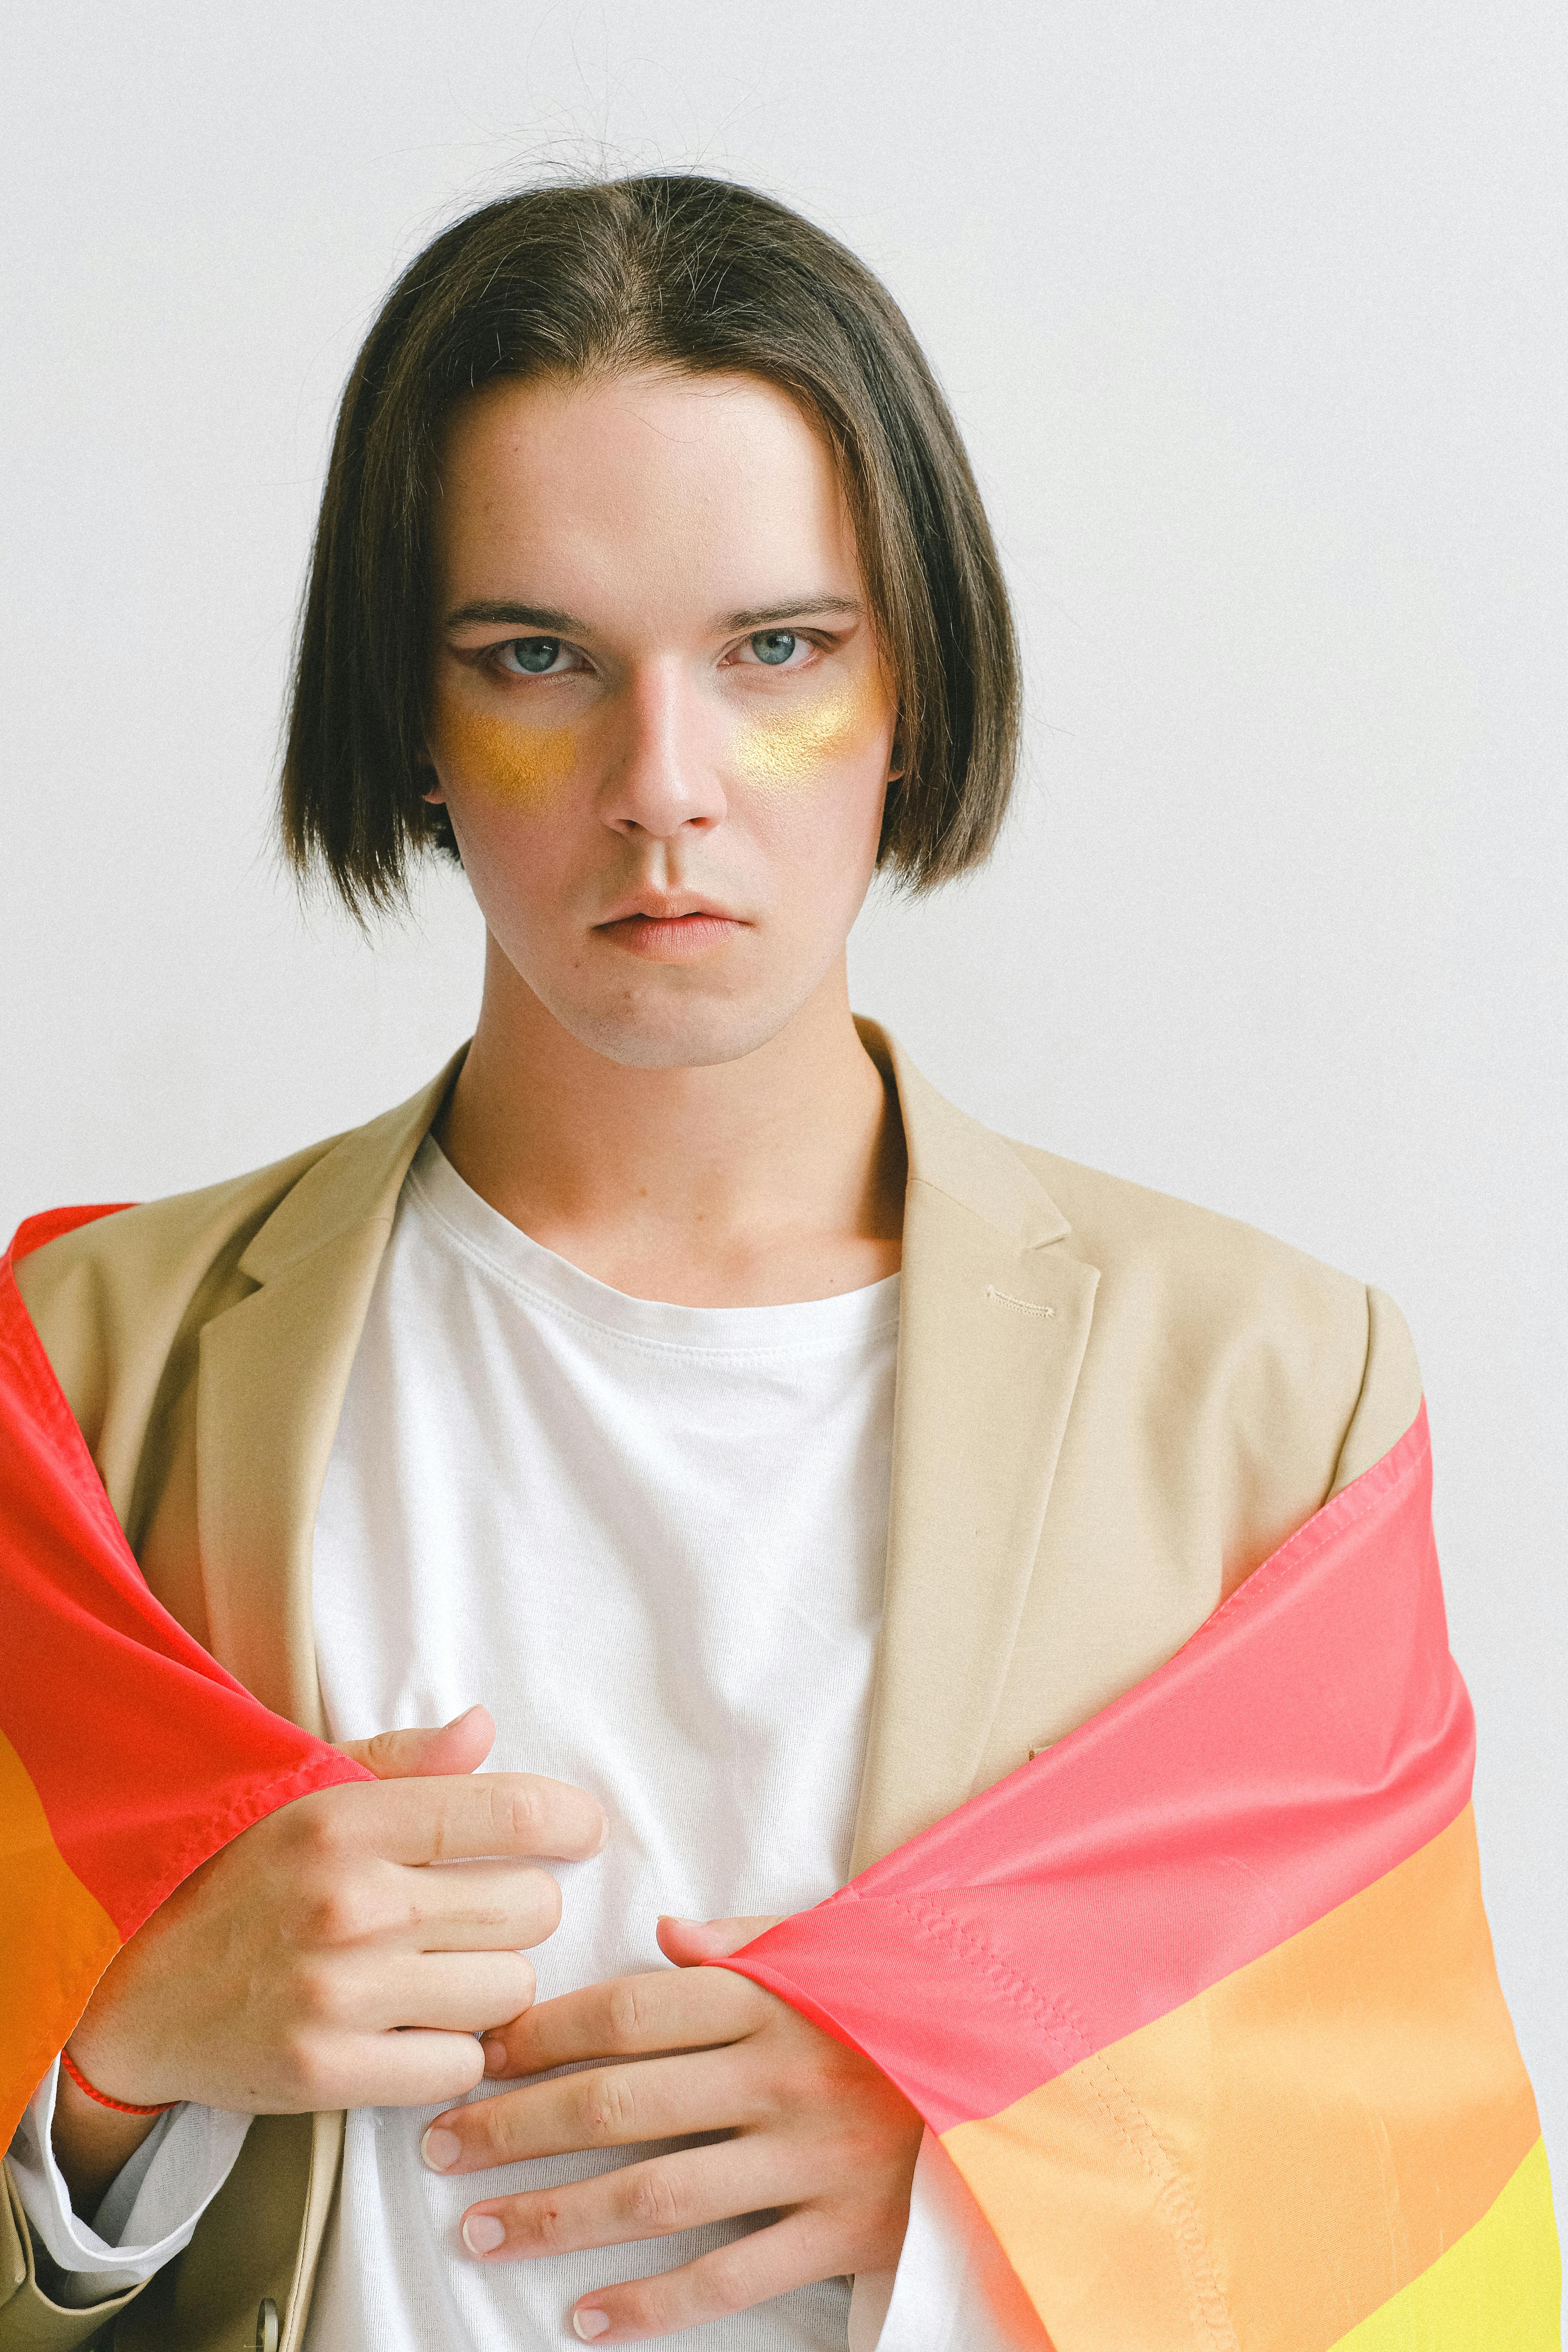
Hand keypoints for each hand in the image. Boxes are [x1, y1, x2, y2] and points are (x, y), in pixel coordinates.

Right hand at [53, 1707, 603, 2209]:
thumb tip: (485, 1727)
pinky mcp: (326, 2072)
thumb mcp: (306, 1794)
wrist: (130, 1985)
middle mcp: (351, 1904)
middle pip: (531, 1908)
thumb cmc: (236, 1875)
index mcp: (348, 1822)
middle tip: (480, 1913)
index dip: (570, 1821)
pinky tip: (415, 2026)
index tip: (581, 1832)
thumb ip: (405, 1762)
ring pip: (508, 1990)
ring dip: (493, 1984)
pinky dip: (452, 2051)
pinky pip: (460, 2065)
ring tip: (441, 1971)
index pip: (509, 1813)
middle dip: (523, 1909)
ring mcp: (340, 1993)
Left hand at [422, 1912, 922, 2342]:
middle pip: (620, 2102)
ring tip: (478, 2230)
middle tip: (440, 2146)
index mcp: (773, 2000)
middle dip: (516, 2125)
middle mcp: (781, 2076)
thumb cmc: (911, 2011)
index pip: (631, 2012)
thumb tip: (663, 1928)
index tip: (475, 2053)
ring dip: (556, 2214)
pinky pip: (729, 2275)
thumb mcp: (841, 1954)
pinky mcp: (841, 2231)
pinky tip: (583, 2319)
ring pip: (656, 2192)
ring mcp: (810, 2159)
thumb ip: (749, 1941)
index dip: (543, 2032)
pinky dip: (651, 2305)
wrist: (1024, 2080)